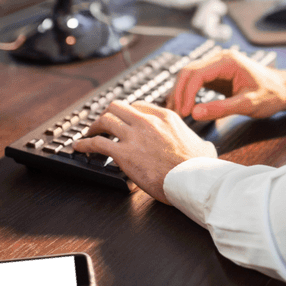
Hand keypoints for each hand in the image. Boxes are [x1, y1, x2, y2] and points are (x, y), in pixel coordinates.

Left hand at [73, 100, 215, 204]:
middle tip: (101, 124)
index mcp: (165, 116)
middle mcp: (147, 122)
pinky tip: (80, 148)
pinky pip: (97, 144)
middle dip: (107, 114)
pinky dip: (85, 144)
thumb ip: (199, 142)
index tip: (121, 119)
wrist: (192, 179)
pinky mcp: (124, 154)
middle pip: (117, 107)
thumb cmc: (199, 166)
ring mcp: (134, 136)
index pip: (137, 105)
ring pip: (105, 121)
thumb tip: (205, 147)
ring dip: (93, 127)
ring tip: (88, 134)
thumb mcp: (203, 145)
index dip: (126, 112)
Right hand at [168, 48, 285, 121]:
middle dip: (180, 92)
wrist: (284, 89)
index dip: (186, 93)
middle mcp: (220, 58)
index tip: (184, 112)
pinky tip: (186, 105)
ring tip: (177, 111)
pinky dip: (188, 92)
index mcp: (227, 61)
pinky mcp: (217, 73)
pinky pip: (197, 80)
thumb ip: (221, 109)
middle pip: (188, 71)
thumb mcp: (248, 104)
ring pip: (190, 74)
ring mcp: (217, 64)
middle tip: (176, 114)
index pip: (197, 74)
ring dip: (181, 92)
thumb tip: (195, 114)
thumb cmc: (270, 95)